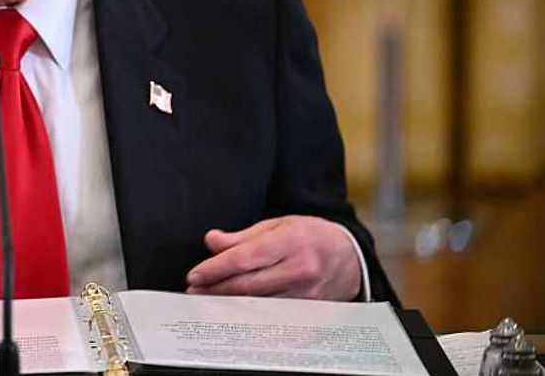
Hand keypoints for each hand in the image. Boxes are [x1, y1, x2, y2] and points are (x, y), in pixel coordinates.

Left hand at [185, 216, 360, 300]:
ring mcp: (308, 295)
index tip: (195, 276)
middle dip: (216, 290)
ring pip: (259, 306)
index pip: (245, 259)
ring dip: (229, 306)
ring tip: (208, 303)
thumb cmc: (310, 236)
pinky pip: (274, 318)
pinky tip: (234, 316)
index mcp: (291, 242)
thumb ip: (242, 237)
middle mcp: (301, 270)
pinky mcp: (311, 312)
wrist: (350, 257)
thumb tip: (212, 241)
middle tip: (195, 292)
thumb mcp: (277, 225)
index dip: (216, 269)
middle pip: (249, 286)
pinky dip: (250, 317)